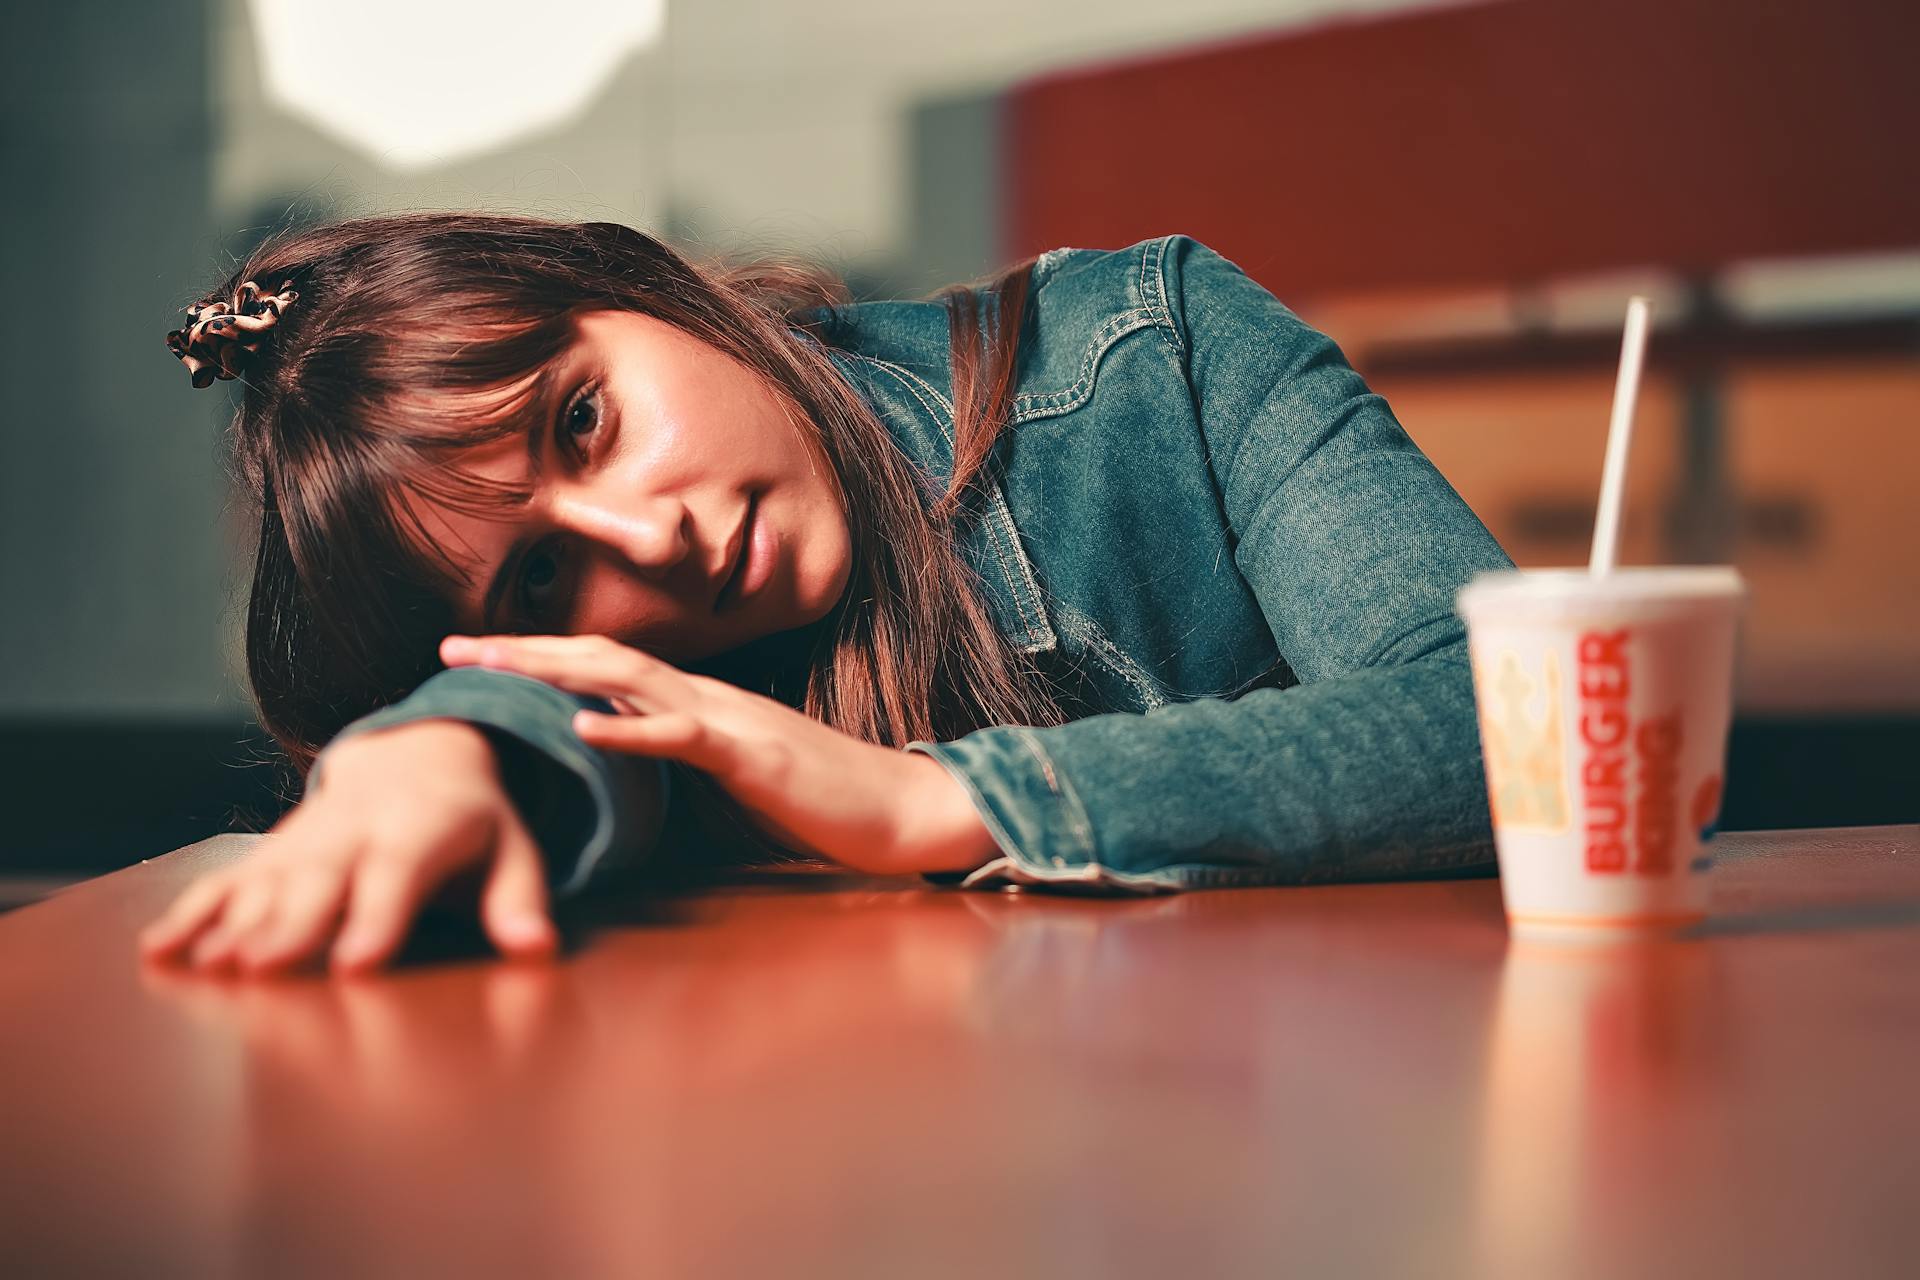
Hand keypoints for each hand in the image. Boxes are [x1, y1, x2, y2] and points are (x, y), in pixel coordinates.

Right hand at [139, 719, 559, 975]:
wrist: (415, 753)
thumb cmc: (472, 821)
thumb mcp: (512, 847)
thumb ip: (519, 898)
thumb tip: (536, 949)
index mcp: (420, 828)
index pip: (397, 873)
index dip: (377, 918)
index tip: (355, 967)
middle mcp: (354, 830)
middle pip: (319, 879)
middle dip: (291, 925)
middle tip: (263, 972)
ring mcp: (305, 839)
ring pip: (265, 881)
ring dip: (234, 924)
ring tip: (208, 969)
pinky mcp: (271, 852)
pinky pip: (226, 881)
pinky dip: (192, 913)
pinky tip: (159, 953)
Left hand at [439, 633, 998, 875]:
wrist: (904, 808)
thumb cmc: (825, 800)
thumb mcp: (738, 778)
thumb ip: (684, 760)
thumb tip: (621, 754)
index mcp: (702, 704)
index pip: (607, 670)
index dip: (539, 659)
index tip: (477, 660)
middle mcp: (709, 698)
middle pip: (602, 657)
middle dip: (523, 650)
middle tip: (451, 648)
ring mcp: (732, 720)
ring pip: (630, 679)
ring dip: (554, 669)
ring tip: (493, 665)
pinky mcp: (755, 756)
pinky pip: (684, 736)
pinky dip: (630, 730)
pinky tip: (581, 729)